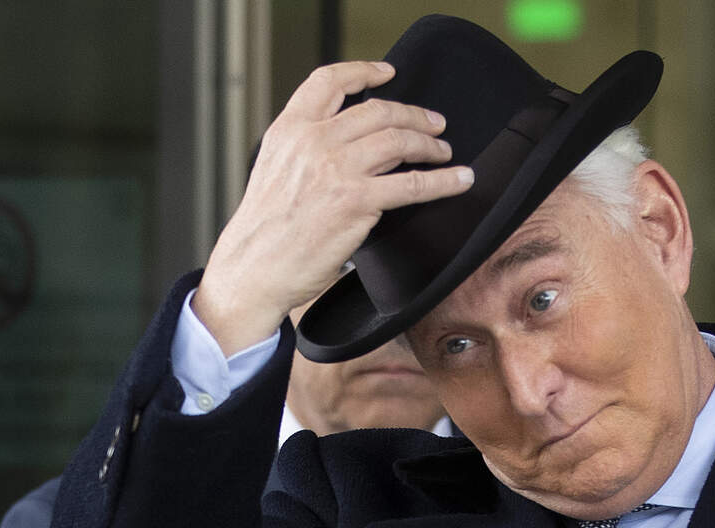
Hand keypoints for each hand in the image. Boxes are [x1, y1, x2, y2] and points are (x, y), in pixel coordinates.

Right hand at [193, 61, 473, 355]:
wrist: (254, 268)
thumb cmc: (265, 228)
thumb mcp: (275, 169)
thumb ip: (307, 147)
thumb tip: (355, 141)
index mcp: (290, 129)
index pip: (329, 81)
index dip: (363, 71)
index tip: (388, 72)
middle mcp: (313, 141)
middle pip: (377, 111)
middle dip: (413, 115)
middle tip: (434, 124)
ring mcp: (336, 169)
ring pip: (399, 141)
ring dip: (429, 144)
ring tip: (443, 151)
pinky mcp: (356, 201)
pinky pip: (413, 184)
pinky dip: (443, 180)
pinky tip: (460, 179)